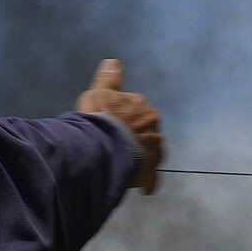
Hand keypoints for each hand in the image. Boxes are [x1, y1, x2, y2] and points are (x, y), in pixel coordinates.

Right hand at [75, 57, 166, 194]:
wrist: (103, 146)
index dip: (124, 119)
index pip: (136, 111)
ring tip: (126, 166)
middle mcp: (153, 126)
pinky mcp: (151, 170)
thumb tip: (113, 61)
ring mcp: (153, 149)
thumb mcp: (98, 93)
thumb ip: (108, 79)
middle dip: (135, 138)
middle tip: (118, 147)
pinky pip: (152, 178)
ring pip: (150, 153)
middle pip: (145, 132)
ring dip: (140, 158)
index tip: (116, 125)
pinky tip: (144, 189)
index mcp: (142, 106)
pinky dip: (148, 183)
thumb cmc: (98, 118)